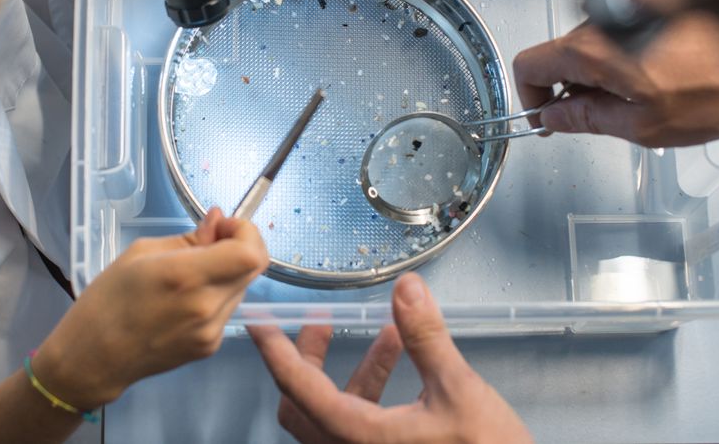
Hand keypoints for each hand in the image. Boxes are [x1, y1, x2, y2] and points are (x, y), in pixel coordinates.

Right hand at [37, 207, 267, 408]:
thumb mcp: (141, 253)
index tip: (221, 227)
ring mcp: (212, 331)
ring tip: (191, 273)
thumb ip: (188, 238)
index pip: (250, 253)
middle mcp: (207, 306)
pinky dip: (215, 296)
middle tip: (210, 242)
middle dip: (239, 247)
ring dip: (227, 272)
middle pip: (252, 268)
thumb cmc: (108, 298)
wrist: (95, 358)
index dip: (245, 233)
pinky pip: (226, 310)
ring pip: (241, 288)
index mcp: (187, 276)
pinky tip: (185, 300)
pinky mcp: (211, 347)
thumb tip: (218, 221)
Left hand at [249, 274, 531, 443]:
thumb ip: (427, 338)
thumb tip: (406, 290)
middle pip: (300, 405)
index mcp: (359, 438)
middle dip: (309, 359)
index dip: (275, 350)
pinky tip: (402, 368)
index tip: (259, 322)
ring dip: (352, 373)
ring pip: (328, 417)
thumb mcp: (459, 391)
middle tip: (323, 324)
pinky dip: (366, 396)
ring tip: (390, 337)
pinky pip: (351, 428)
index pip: (298, 388)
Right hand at [513, 13, 718, 146]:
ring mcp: (630, 1)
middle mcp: (605, 16)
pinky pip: (627, 25)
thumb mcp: (644, 124)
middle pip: (563, 52)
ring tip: (652, 90)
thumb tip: (557, 118)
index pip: (529, 66)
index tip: (548, 116)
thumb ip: (588, 120)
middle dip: (575, 86)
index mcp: (593, 49)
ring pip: (597, 39)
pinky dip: (636, 48)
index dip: (531, 98)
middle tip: (604, 115)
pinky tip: (671, 68)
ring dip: (609, 68)